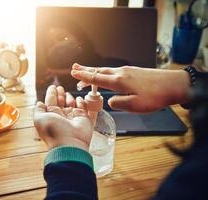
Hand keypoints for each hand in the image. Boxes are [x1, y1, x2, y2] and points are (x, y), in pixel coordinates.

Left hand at [34, 85, 92, 150]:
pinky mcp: (83, 117)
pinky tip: (78, 98)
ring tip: (67, 94)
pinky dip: (81, 101)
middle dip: (60, 94)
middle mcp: (62, 116)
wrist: (70, 142)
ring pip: (71, 103)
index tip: (52, 87)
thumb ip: (38, 110)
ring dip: (69, 97)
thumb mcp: (39, 119)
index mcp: (51, 116)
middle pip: (61, 101)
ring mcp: (72, 117)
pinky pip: (83, 107)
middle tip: (60, 87)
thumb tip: (38, 103)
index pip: (51, 102)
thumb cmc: (53, 131)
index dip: (51, 94)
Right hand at [71, 64, 189, 112]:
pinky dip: (104, 72)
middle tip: (74, 68)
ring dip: (94, 71)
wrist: (174, 85)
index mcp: (119, 81)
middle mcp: (121, 73)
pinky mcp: (134, 71)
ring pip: (106, 70)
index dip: (83, 77)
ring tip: (86, 70)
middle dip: (85, 70)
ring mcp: (128, 71)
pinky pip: (114, 71)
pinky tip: (105, 75)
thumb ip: (118, 103)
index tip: (73, 73)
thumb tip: (110, 101)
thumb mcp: (135, 105)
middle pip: (99, 71)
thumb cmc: (156, 96)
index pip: (96, 78)